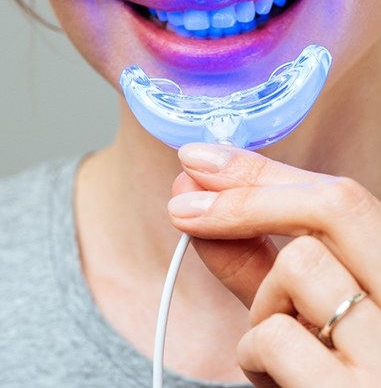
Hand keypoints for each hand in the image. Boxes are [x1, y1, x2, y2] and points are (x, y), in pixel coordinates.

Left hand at [168, 143, 380, 387]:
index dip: (261, 170)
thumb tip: (194, 199)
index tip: (199, 159)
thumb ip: (252, 261)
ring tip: (273, 341)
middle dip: (245, 198)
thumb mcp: (298, 315)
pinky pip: (275, 335)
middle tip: (183, 206)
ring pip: (299, 266)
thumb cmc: (328, 377)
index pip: (341, 197)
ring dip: (261, 300)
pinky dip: (252, 351)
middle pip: (332, 206)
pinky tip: (272, 378)